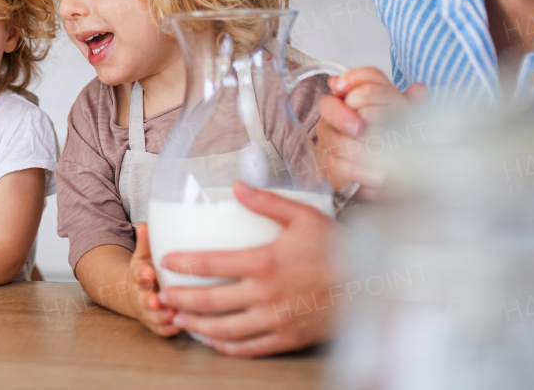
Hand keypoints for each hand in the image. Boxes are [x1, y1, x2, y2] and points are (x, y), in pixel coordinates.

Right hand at [129, 224, 179, 336]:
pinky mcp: (158, 324)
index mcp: (139, 275)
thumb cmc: (147, 271)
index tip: (148, 273)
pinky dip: (170, 329)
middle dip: (149, 301)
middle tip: (156, 300)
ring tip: (175, 314)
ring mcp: (149, 312)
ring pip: (154, 318)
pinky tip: (182, 325)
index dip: (142, 274)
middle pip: (143, 299)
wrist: (138, 293)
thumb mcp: (144, 255)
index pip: (138, 274)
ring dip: (163, 317)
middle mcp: (142, 295)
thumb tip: (145, 225)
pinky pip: (163, 330)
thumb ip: (146, 243)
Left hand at [157, 183, 339, 356]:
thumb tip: (236, 186)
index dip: (186, 263)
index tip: (166, 261)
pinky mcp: (288, 338)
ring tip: (179, 319)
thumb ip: (267, 202)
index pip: (214, 263)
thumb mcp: (304, 216)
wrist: (372, 284)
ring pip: (226, 329)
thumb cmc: (337, 248)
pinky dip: (227, 347)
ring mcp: (277, 320)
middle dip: (182, 299)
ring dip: (198, 325)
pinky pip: (250, 348)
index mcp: (266, 262)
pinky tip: (213, 341)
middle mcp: (266, 295)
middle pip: (212, 301)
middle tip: (161, 296)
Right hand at [316, 67, 424, 196]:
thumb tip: (418, 89)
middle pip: (328, 104)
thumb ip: (412, 104)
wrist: (395, 174)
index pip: (356, 80)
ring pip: (331, 137)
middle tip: (358, 127)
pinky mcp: (331, 163)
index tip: (347, 87)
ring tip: (378, 160)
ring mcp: (331, 137)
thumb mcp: (409, 122)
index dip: (352, 80)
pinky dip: (357, 171)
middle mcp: (340, 113)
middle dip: (340, 114)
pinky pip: (334, 165)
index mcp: (363, 96)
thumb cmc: (398, 141)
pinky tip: (376, 176)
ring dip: (353, 149)